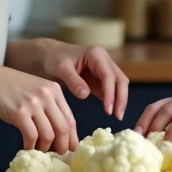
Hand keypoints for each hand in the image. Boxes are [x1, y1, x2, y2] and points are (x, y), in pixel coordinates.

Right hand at [0, 62, 79, 153]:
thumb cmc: (6, 85)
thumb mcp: (33, 89)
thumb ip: (47, 104)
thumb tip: (57, 130)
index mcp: (54, 89)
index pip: (70, 117)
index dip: (72, 136)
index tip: (71, 148)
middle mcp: (47, 95)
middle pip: (63, 128)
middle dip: (62, 146)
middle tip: (58, 155)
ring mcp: (33, 104)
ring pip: (49, 135)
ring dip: (46, 148)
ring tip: (40, 152)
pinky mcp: (19, 113)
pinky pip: (32, 136)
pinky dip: (31, 146)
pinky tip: (27, 148)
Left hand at [12, 38, 128, 121]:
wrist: (51, 56)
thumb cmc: (55, 59)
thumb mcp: (61, 68)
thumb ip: (73, 80)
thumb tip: (85, 95)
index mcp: (96, 54)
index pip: (109, 75)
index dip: (110, 93)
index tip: (108, 110)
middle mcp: (104, 60)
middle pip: (120, 79)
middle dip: (121, 97)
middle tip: (118, 116)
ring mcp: (104, 69)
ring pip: (119, 84)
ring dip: (120, 100)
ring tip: (117, 117)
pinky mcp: (101, 79)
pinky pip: (111, 90)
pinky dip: (113, 100)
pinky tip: (112, 112)